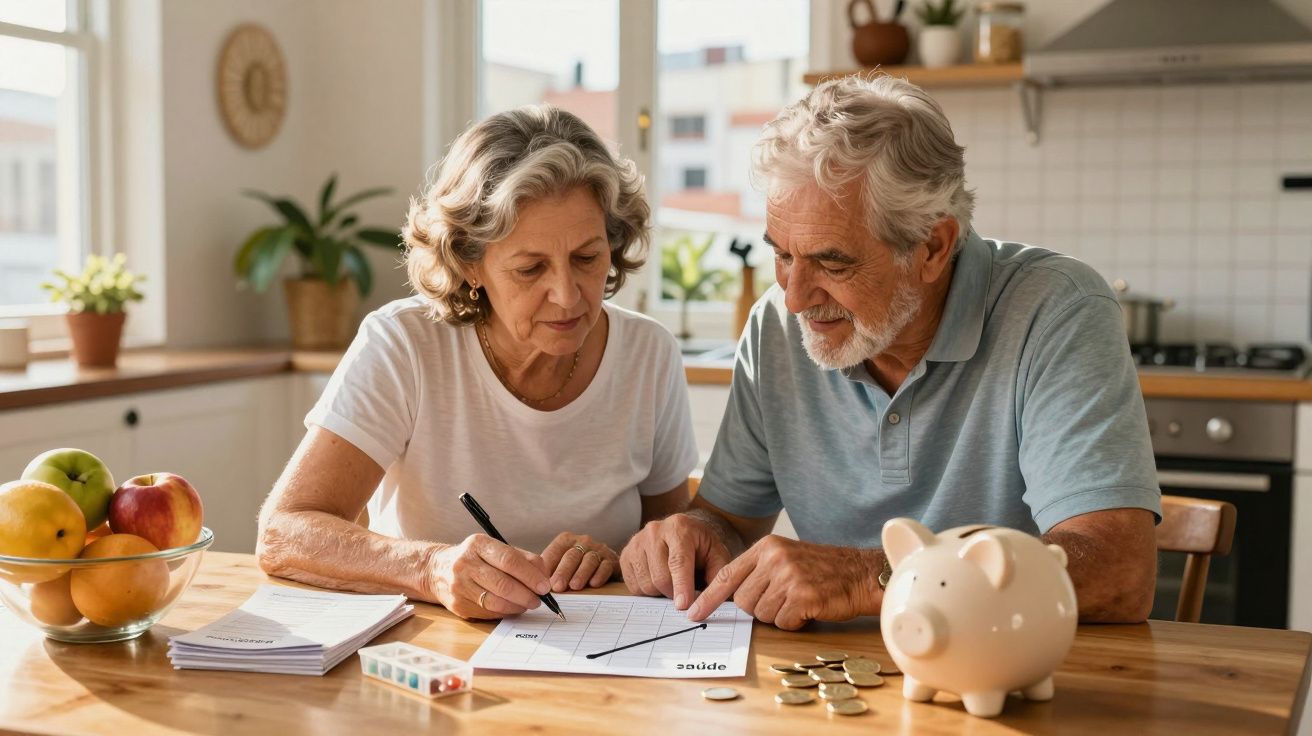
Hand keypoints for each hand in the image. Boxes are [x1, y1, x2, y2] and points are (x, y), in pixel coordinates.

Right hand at [428, 534, 551, 619]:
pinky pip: (487, 612)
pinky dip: (505, 612)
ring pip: (496, 602)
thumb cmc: (475, 558)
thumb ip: (522, 558)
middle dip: (527, 594)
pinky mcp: (457, 605)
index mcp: (478, 544)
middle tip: (539, 599)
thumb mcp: (494, 549)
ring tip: (528, 604)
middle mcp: (465, 563)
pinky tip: (512, 608)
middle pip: (503, 583)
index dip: (530, 575)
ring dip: (517, 606)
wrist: (437, 570)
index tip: (545, 585)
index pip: (509, 560)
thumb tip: (544, 575)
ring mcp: (459, 585)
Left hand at [541, 533, 619, 591]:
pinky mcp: (612, 560)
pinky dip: (599, 575)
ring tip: (574, 586)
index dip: (549, 565)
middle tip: (557, 586)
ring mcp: (598, 549)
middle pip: (571, 555)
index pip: (555, 550)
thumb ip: (549, 571)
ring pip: (589, 560)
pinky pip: (605, 566)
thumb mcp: (560, 564)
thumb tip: (536, 585)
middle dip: (563, 571)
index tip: (543, 580)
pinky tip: (594, 584)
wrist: (605, 565)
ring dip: (581, 574)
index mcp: (566, 540)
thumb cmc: (577, 567)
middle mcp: (583, 542)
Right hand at [619, 512, 731, 610]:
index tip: (684, 605)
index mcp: (679, 527)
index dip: (681, 585)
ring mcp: (637, 541)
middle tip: (684, 594)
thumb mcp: (717, 555)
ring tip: (671, 583)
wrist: (681, 532)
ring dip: (660, 593)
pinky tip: (657, 580)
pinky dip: (647, 591)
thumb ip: (718, 574)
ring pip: (646, 584)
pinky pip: (633, 586)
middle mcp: (654, 530)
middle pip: (660, 577)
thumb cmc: (700, 547)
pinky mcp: (626, 554)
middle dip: (674, 593)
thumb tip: (716, 598)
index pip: (678, 561)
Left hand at [686, 535, 879, 629]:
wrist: (861, 574)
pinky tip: (809, 608)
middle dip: (759, 609)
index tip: (693, 612)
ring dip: (779, 616)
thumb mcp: (786, 559)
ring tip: (799, 601)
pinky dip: (795, 622)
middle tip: (783, 600)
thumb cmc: (823, 571)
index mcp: (767, 547)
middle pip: (743, 601)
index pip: (727, 575)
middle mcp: (774, 558)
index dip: (708, 597)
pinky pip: (783, 622)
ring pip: (762, 614)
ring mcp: (788, 576)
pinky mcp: (803, 595)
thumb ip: (759, 572)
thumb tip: (731, 599)